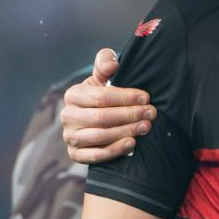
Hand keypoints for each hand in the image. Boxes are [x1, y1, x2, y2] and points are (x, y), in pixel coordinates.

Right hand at [61, 47, 156, 164]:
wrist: (98, 119)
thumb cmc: (103, 94)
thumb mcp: (103, 76)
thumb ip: (106, 62)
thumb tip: (111, 65)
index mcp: (73, 95)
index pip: (100, 97)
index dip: (125, 98)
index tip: (146, 98)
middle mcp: (68, 116)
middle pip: (101, 117)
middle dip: (129, 115)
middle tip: (151, 114)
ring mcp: (70, 137)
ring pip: (99, 136)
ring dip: (125, 131)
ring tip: (146, 127)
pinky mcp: (75, 154)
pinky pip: (94, 156)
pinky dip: (114, 150)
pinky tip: (131, 143)